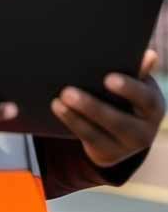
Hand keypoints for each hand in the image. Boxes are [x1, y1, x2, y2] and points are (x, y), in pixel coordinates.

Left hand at [51, 49, 166, 167]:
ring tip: (58, 101)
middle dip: (91, 107)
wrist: (126, 129)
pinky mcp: (107, 155)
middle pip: (118, 121)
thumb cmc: (127, 94)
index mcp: (153, 108)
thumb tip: (150, 56)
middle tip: (68, 91)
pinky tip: (58, 109)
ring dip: (75, 117)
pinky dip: (72, 123)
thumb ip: (137, 71)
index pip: (145, 98)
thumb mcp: (135, 83)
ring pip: (98, 134)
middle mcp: (145, 132)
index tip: (108, 78)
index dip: (128, 89)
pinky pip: (87, 139)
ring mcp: (125, 148)